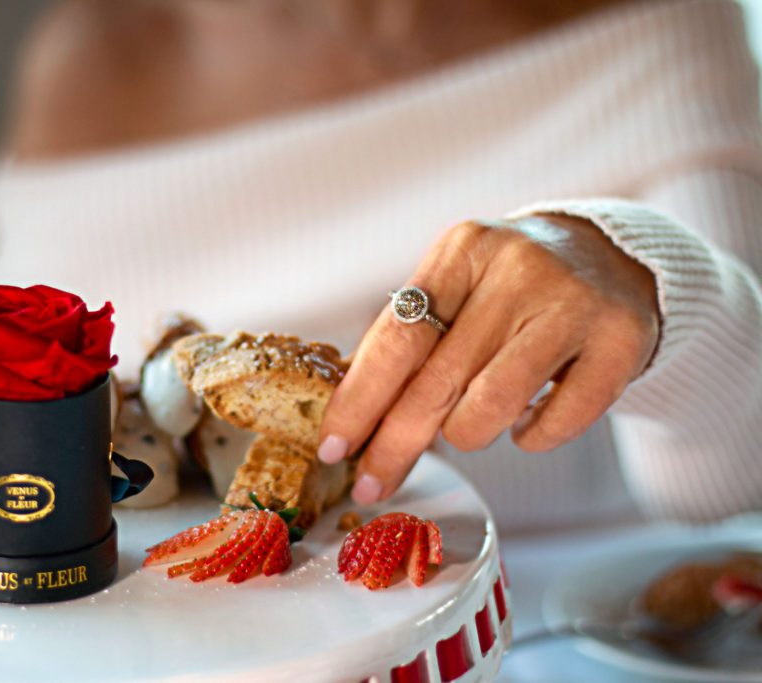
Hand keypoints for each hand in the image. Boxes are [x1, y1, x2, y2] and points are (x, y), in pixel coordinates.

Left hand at [317, 215, 659, 504]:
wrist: (612, 259)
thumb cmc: (509, 287)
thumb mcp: (455, 286)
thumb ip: (407, 338)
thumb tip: (346, 415)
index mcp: (465, 249)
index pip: (398, 336)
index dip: (360, 399)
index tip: (333, 447)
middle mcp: (519, 269)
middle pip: (437, 380)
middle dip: (394, 445)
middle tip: (370, 484)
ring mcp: (574, 304)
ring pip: (491, 406)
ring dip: (465, 434)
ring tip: (467, 425)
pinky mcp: (621, 343)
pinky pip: (555, 425)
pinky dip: (528, 438)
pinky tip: (523, 420)